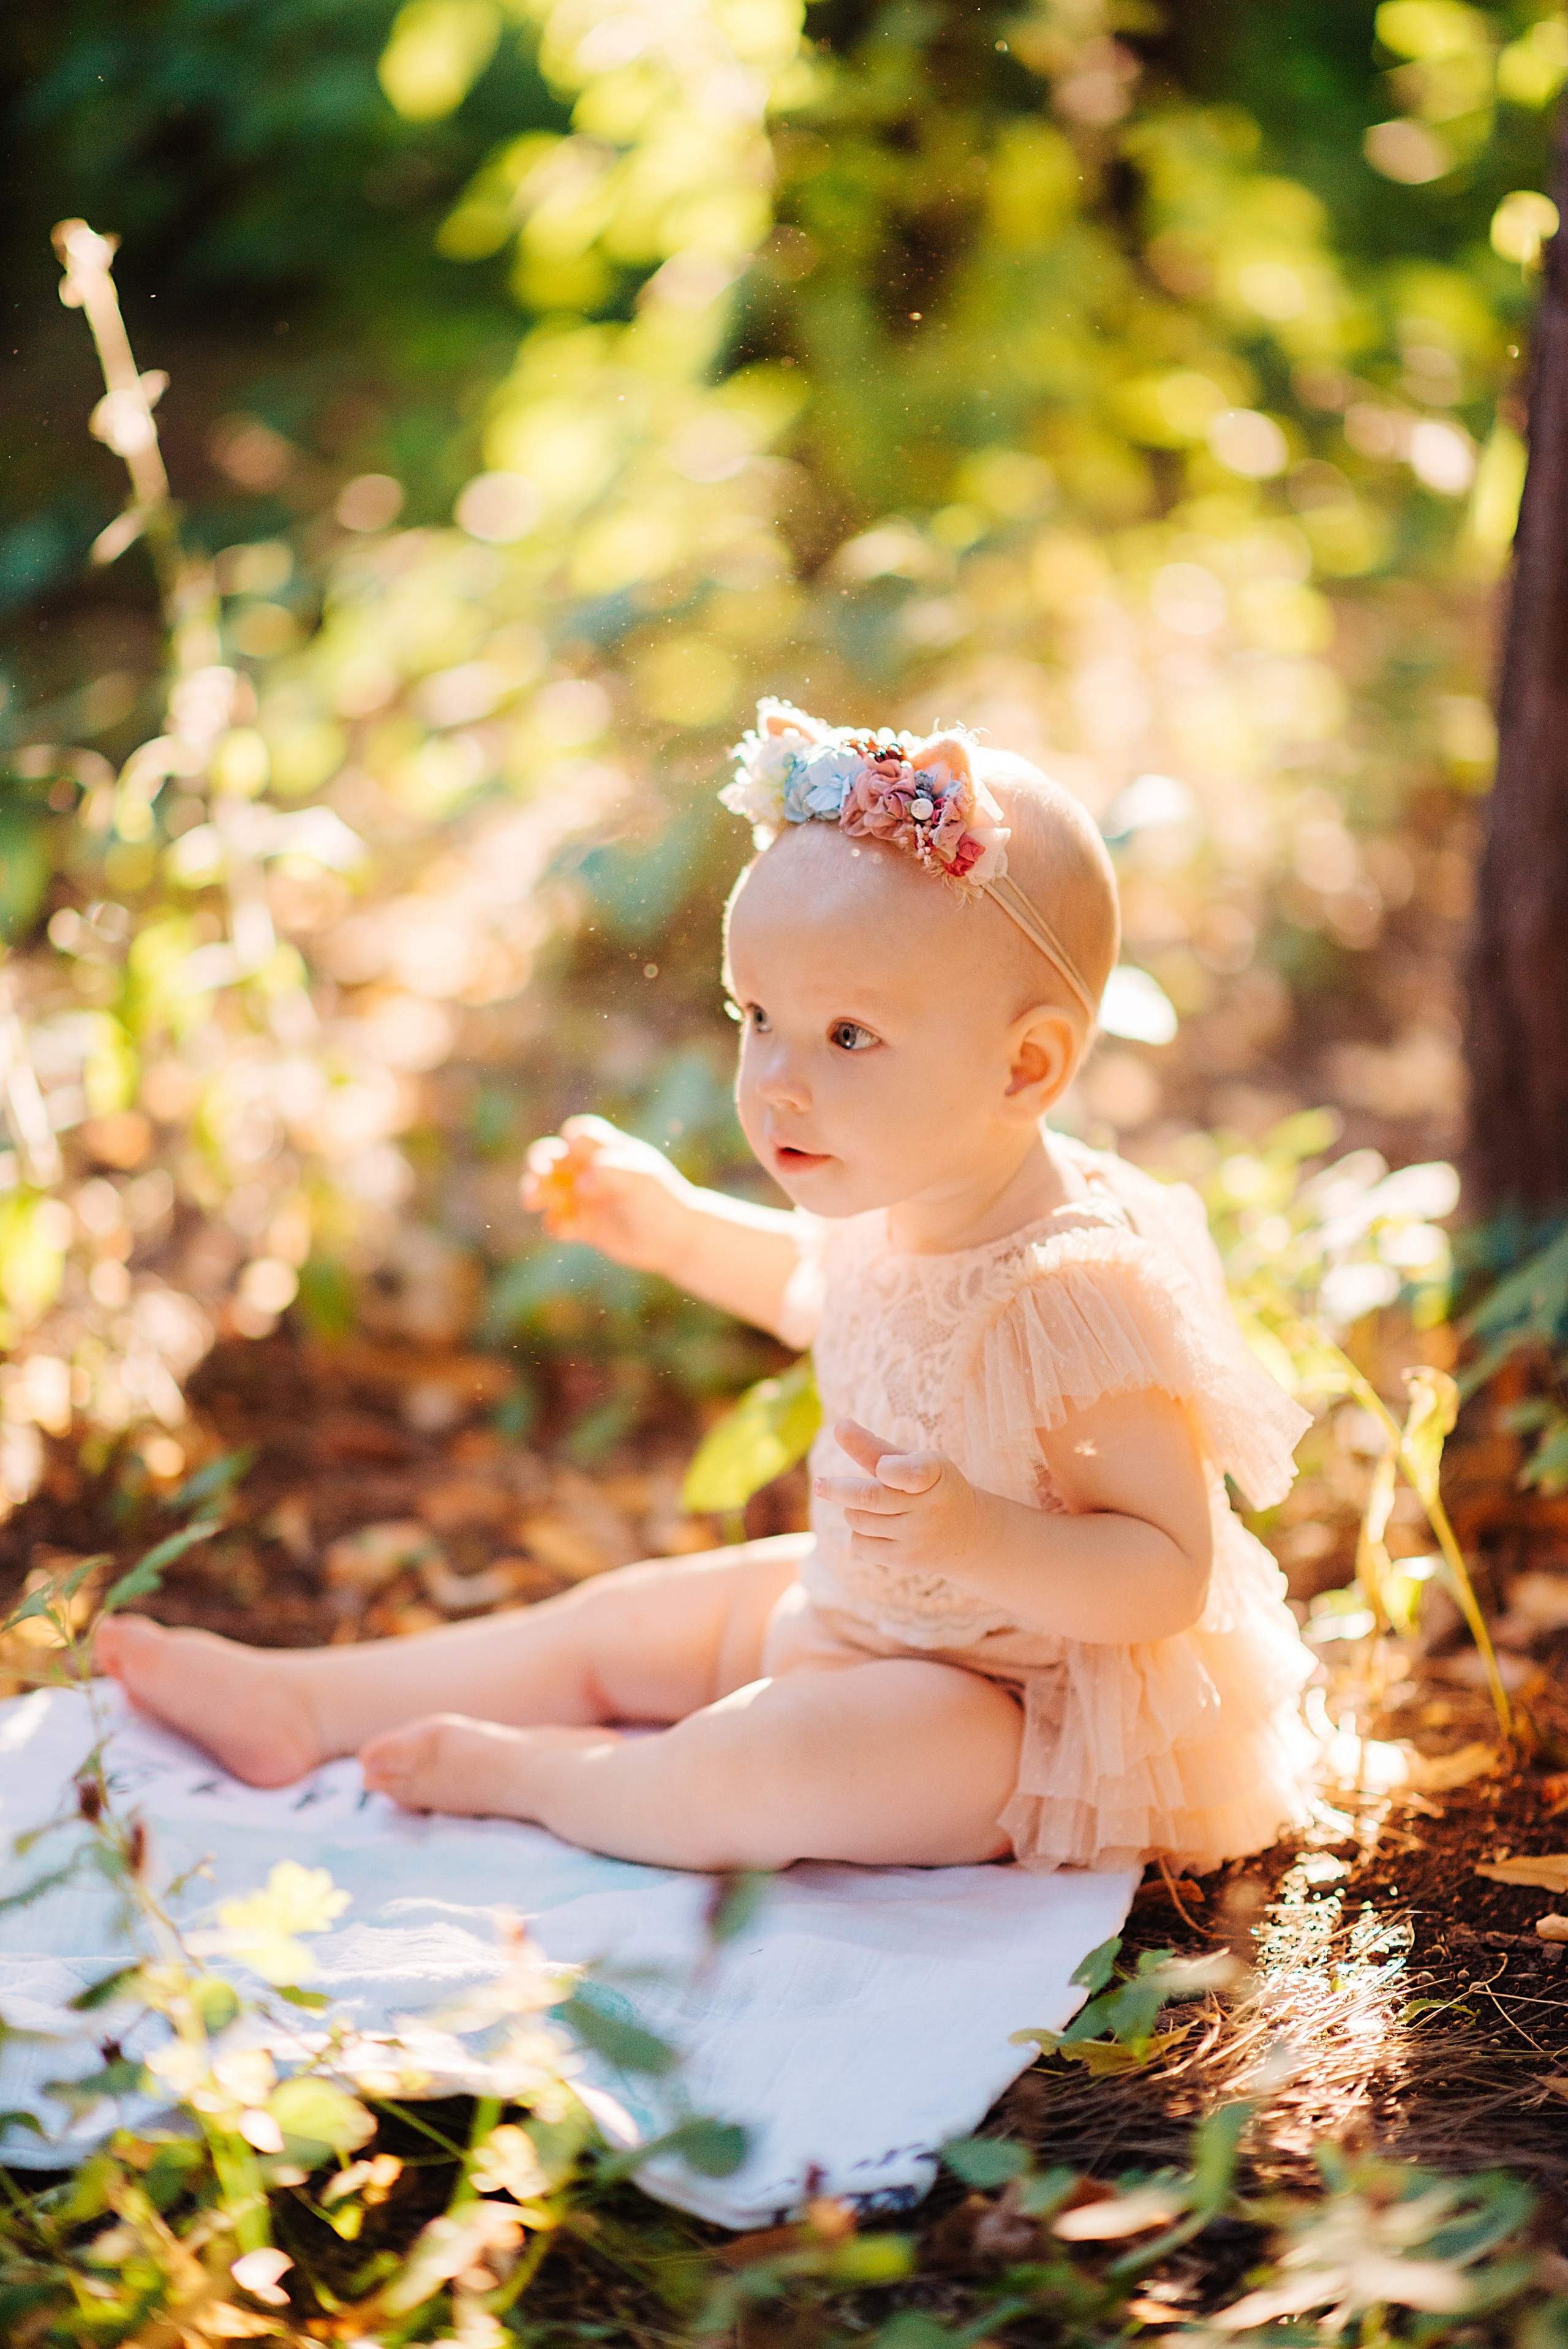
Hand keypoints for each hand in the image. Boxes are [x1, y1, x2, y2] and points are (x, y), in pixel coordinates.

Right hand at [521, 1115, 694, 1275]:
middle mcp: (592, 1171)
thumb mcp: (641, 1178)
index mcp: (608, 1151)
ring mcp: (586, 1200)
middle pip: (551, 1158)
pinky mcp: (585, 1228)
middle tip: (537, 1177)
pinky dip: (554, 1225)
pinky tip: (563, 1229)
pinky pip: (558, 1224)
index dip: (570, 1141)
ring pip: (547, 1191)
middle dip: (537, 1164)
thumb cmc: (662, 1201)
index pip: (578, 1133)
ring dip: (535, 1193)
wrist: (678, 1240)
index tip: (577, 1155)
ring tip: (532, 1201)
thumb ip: (609, 1172)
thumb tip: (578, 1185)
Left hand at [814, 1417, 982, 1575]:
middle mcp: (929, 1508)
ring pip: (859, 1519)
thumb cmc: (934, 1487)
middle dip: (837, 1489)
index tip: (880, 1467)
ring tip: (871, 1504)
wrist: (968, 1534)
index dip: (891, 1470)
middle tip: (818, 1484)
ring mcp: (917, 1538)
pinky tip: (879, 1527)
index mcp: (935, 1474)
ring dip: (852, 1508)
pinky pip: (860, 1543)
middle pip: (869, 1497)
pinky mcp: (905, 1561)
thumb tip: (838, 1426)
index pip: (910, 1472)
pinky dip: (859, 1531)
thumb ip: (877, 1448)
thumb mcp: (917, 1461)